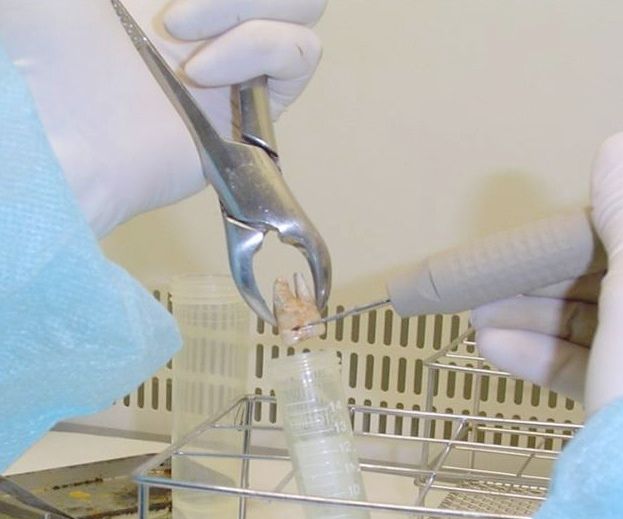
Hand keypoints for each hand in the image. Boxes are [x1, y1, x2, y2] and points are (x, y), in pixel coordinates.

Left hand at [0, 0, 325, 236]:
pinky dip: (260, 49)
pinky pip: (300, 53)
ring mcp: (239, 55)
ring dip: (247, 6)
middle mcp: (215, 16)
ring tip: (179, 35)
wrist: (60, 130)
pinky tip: (203, 73)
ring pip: (304, 5)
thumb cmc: (47, 48)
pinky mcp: (258, 104)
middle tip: (177, 14)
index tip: (166, 0)